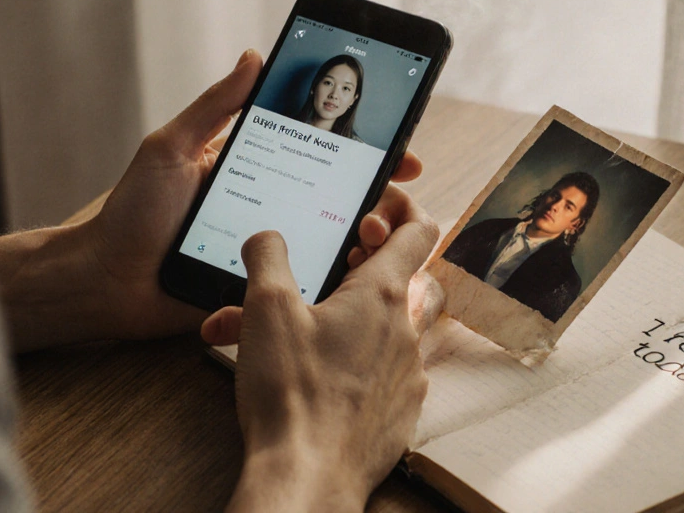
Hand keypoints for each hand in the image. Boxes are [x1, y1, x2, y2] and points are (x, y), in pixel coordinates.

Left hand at [82, 53, 426, 341]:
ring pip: (332, 248)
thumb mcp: (171, 147)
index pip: (322, 156)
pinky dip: (332, 285)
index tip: (402, 154)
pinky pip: (304, 289)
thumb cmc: (131, 213)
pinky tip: (353, 281)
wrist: (103, 283)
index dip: (367, 155)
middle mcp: (272, 209)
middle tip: (394, 206)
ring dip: (362, 245)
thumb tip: (255, 55)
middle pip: (340, 204)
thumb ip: (215, 106)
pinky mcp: (261, 292)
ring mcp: (270, 253)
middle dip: (379, 204)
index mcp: (257, 169)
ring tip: (372, 242)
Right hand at [201, 191, 439, 510]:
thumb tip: (267, 237)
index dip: (402, 209)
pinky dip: (359, 361)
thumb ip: (268, 258)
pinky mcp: (401, 410)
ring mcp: (409, 373)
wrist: (308, 476)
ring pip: (395, 326)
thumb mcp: (266, 310)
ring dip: (358, 317)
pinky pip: (390, 371)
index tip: (377, 208)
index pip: (418, 231)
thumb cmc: (292, 394)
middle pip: (411, 277)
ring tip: (310, 326)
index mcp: (382, 295)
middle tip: (337, 269)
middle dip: (376, 266)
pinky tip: (320, 372)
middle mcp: (406, 330)